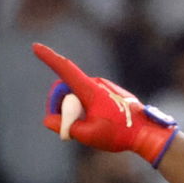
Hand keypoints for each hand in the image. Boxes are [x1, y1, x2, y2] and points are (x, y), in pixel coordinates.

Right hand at [33, 42, 179, 167]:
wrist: (147, 132)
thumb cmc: (120, 134)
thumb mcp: (89, 135)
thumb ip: (66, 127)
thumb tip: (48, 120)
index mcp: (90, 90)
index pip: (65, 70)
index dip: (49, 58)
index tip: (35, 47)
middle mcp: (96, 83)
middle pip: (66, 87)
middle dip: (59, 103)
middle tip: (64, 126)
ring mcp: (103, 86)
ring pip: (77, 93)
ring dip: (73, 108)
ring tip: (85, 126)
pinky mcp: (109, 92)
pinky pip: (89, 96)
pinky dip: (84, 107)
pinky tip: (96, 122)